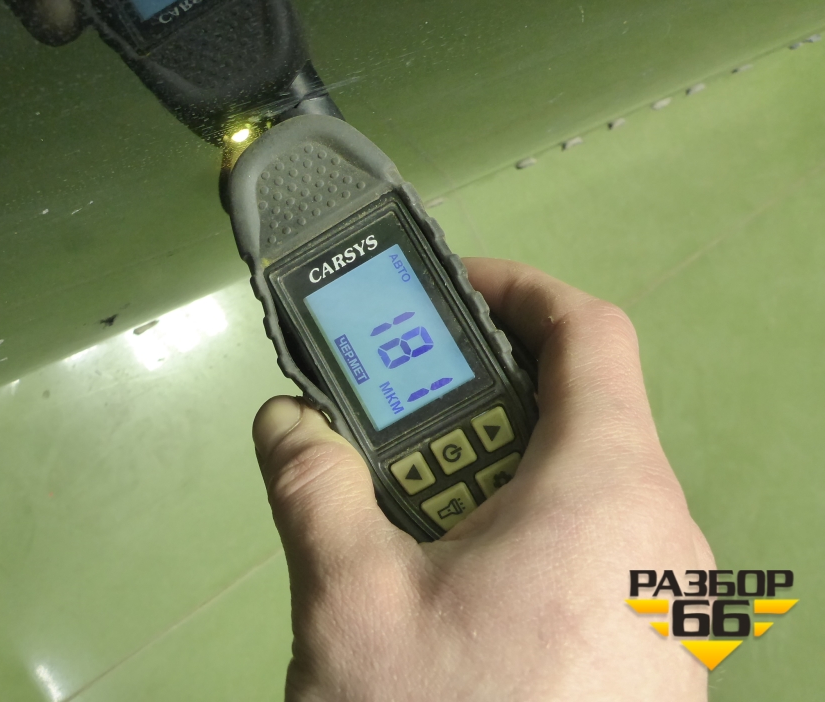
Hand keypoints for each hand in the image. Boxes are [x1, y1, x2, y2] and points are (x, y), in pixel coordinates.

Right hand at [252, 258, 713, 700]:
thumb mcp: (353, 599)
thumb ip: (315, 488)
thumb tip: (284, 421)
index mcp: (607, 492)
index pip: (592, 335)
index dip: (522, 292)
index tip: (454, 294)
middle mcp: (664, 539)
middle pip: (586, 416)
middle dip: (485, 400)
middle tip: (402, 420)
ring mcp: (672, 611)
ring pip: (588, 495)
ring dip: (499, 477)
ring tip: (415, 513)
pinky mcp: (658, 666)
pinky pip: (602, 560)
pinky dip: (532, 539)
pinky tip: (464, 596)